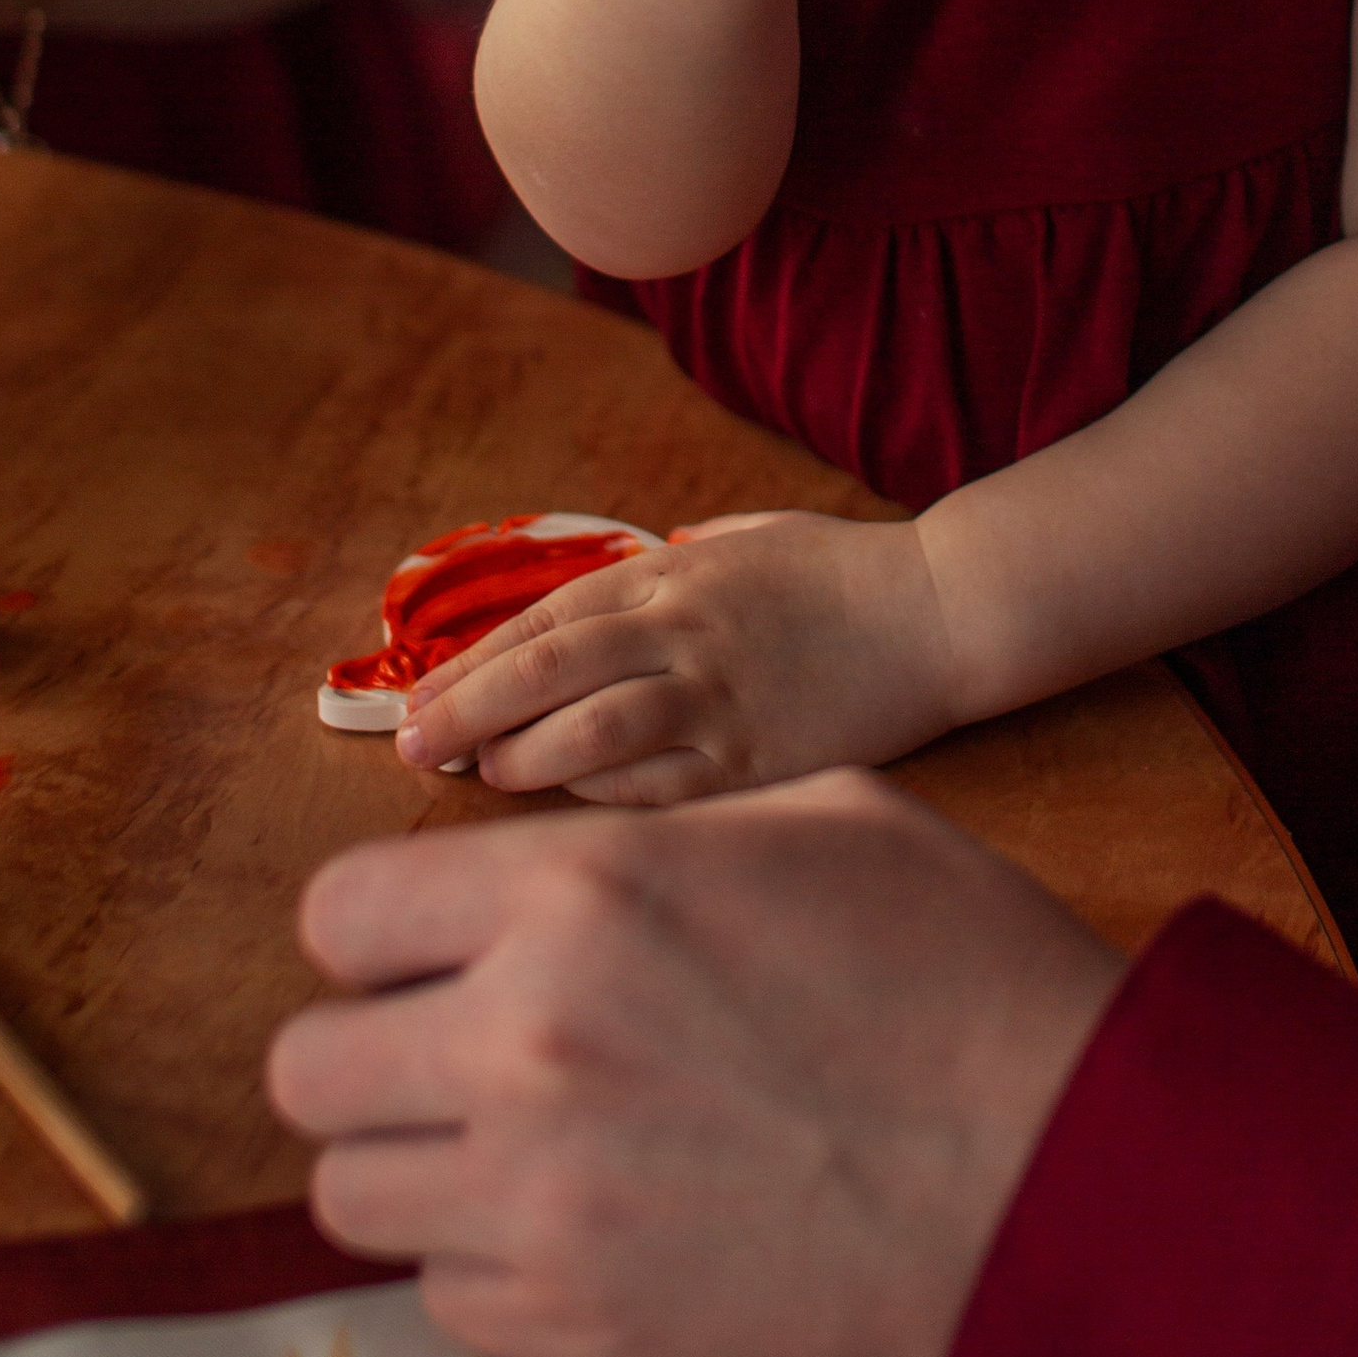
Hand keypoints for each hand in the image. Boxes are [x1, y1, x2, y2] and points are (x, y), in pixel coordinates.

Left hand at [270, 775, 1122, 1356]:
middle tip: (457, 1050)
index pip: (338, 913)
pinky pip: (443, 1294)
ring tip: (517, 1141)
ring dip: (418, 1163)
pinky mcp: (578, 1325)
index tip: (427, 948)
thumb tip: (547, 866)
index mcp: (580, 891)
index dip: (378, 930)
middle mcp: (528, 1040)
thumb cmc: (952, 963)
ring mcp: (542, 1199)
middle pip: (308, 1067)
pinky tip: (589, 1217)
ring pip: (349, 1194)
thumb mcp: (809, 816)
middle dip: (372, 1052)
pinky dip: (491, 1260)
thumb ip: (647, 834)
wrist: (1053, 1158)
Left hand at [394, 508, 961, 800]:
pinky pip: (660, 792)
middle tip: (414, 750)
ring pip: (590, 737)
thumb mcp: (744, 541)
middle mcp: (686, 633)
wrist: (944, 612)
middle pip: (546, 675)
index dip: (468, 664)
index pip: (542, 620)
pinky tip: (578, 815)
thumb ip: (670, 570)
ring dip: (525, 762)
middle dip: (465, 715)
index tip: (415, 702)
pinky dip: (605, 803)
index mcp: (676, 576)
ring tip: (491, 778)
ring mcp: (722, 701)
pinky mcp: (760, 763)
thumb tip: (599, 613)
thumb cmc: (842, 575)